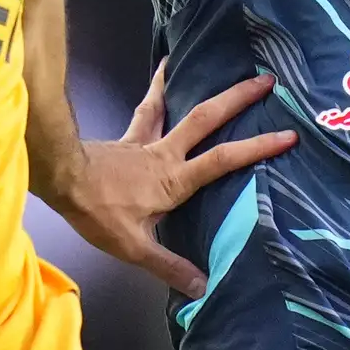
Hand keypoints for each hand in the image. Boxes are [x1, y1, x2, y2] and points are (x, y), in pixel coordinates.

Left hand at [51, 71, 295, 297]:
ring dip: (197, 84)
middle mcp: (166, 153)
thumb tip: (203, 288)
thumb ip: (169, 266)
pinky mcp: (129, 137)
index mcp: (175, 180)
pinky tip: (164, 67)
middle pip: (206, 118)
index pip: (224, 161)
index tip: (288, 134)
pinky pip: (149, 108)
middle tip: (267, 80)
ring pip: (177, 106)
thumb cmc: (98, 211)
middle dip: (238, 99)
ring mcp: (146, 141)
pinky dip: (158, 86)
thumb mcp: (134, 248)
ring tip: (214, 61)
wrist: (60, 177)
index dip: (258, 147)